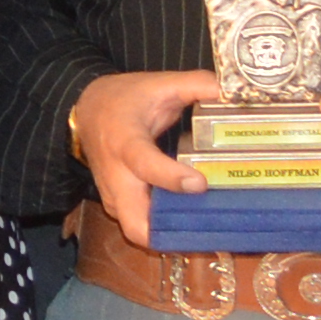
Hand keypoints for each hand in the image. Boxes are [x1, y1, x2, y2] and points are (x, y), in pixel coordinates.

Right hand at [68, 69, 215, 249]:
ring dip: (169, 236)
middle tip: (206, 229)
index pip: (144, 164)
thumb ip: (197, 85)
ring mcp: (114, 195)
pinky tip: (192, 224)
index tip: (200, 184)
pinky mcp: (117, 205)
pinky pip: (140, 226)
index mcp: (124, 141)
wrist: (86, 110)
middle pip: (134, 222)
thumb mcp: (159, 83)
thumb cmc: (124, 98)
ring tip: (208, 231)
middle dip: (167, 234)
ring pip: (137, 231)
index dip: (170, 177)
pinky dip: (164, 231)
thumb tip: (234, 91)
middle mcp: (116, 176)